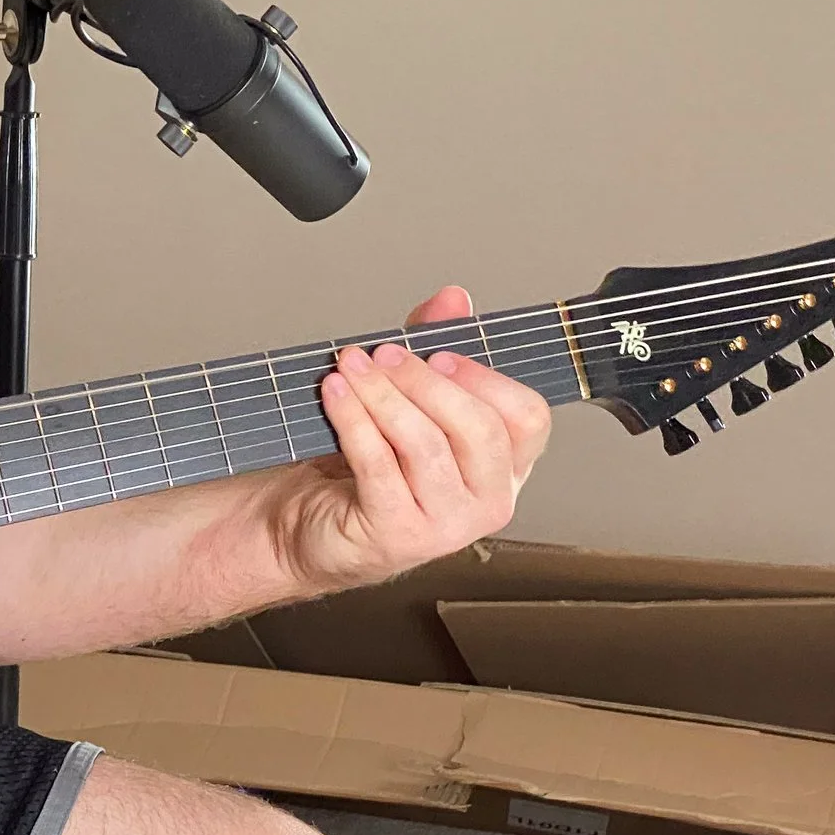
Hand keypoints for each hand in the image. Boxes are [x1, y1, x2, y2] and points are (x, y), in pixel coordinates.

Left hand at [262, 286, 552, 595]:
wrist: (306, 527)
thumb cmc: (360, 471)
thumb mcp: (404, 403)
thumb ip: (432, 351)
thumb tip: (453, 299)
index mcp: (505, 467)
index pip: (528, 417)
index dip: (484, 377)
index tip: (437, 352)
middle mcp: (488, 500)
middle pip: (480, 428)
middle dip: (425, 381)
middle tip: (384, 353)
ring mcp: (447, 525)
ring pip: (426, 444)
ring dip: (382, 395)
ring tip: (350, 366)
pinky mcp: (398, 536)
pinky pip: (379, 465)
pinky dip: (353, 420)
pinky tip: (334, 394)